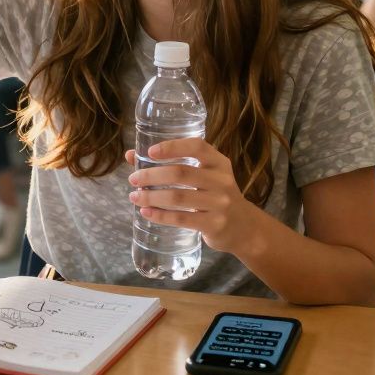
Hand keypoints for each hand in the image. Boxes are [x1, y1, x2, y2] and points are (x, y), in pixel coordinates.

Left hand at [126, 138, 258, 253]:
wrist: (244, 227)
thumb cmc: (214, 195)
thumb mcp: (202, 175)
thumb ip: (171, 163)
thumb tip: (131, 155)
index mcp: (218, 162)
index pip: (196, 147)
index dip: (172, 147)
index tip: (150, 152)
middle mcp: (221, 180)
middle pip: (180, 173)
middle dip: (152, 176)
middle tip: (133, 179)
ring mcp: (220, 204)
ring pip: (178, 197)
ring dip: (151, 196)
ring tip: (134, 197)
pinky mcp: (214, 224)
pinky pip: (181, 219)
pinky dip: (160, 215)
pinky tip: (146, 212)